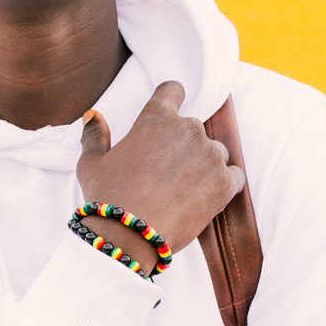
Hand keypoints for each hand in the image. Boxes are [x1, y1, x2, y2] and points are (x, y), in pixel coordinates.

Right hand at [76, 81, 245, 258]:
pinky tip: (205, 199)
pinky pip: (234, 176)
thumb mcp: (91, 163)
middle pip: (193, 129)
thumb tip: (93, 115)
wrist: (128, 235)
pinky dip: (224, 185)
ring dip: (204, 166)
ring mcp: (210, 155)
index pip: (173, 90)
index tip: (171, 113)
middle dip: (183, 147)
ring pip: (215, 153)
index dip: (172, 99)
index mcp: (157, 117)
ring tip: (183, 191)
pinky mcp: (225, 183)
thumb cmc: (107, 196)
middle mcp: (188, 129)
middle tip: (166, 173)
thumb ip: (95, 135)